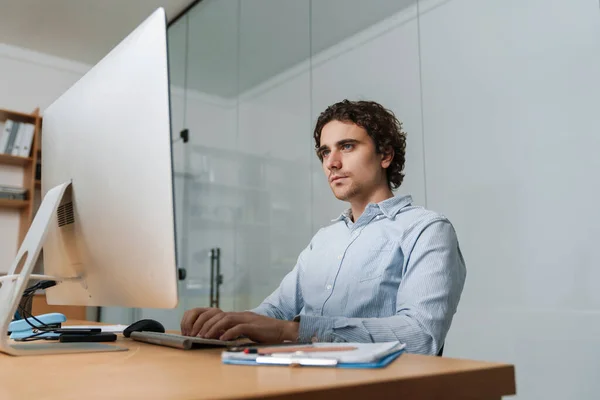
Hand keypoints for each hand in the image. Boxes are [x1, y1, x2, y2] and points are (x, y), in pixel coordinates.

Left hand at [181, 308, 297, 342]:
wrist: (281, 330)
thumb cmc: (264, 332)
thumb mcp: (246, 329)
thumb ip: (234, 330)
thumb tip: (220, 335)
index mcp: (238, 315)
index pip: (218, 314)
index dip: (205, 321)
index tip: (197, 330)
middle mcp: (241, 315)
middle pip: (218, 315)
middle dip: (205, 324)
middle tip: (196, 334)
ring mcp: (247, 319)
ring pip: (225, 320)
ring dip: (213, 328)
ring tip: (205, 336)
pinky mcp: (253, 326)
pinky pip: (238, 328)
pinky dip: (229, 333)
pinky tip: (222, 339)